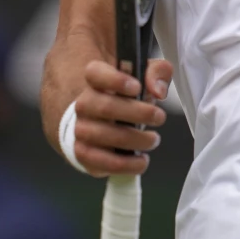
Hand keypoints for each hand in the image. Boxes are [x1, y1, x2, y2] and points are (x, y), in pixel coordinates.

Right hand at [72, 58, 173, 176]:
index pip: (95, 73)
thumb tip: (157, 90)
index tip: (137, 87)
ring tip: (152, 140)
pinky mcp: (84, 154)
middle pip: (105, 106)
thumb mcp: (145, 78)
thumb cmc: (125, 98)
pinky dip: (125, 164)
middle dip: (137, 113)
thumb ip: (156, 73)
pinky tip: (141, 160)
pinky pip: (101, 162)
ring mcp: (80, 130)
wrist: (100, 123)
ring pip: (103, 135)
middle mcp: (84, 104)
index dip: (115, 79)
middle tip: (159, 117)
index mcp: (95, 80)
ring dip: (134, 140)